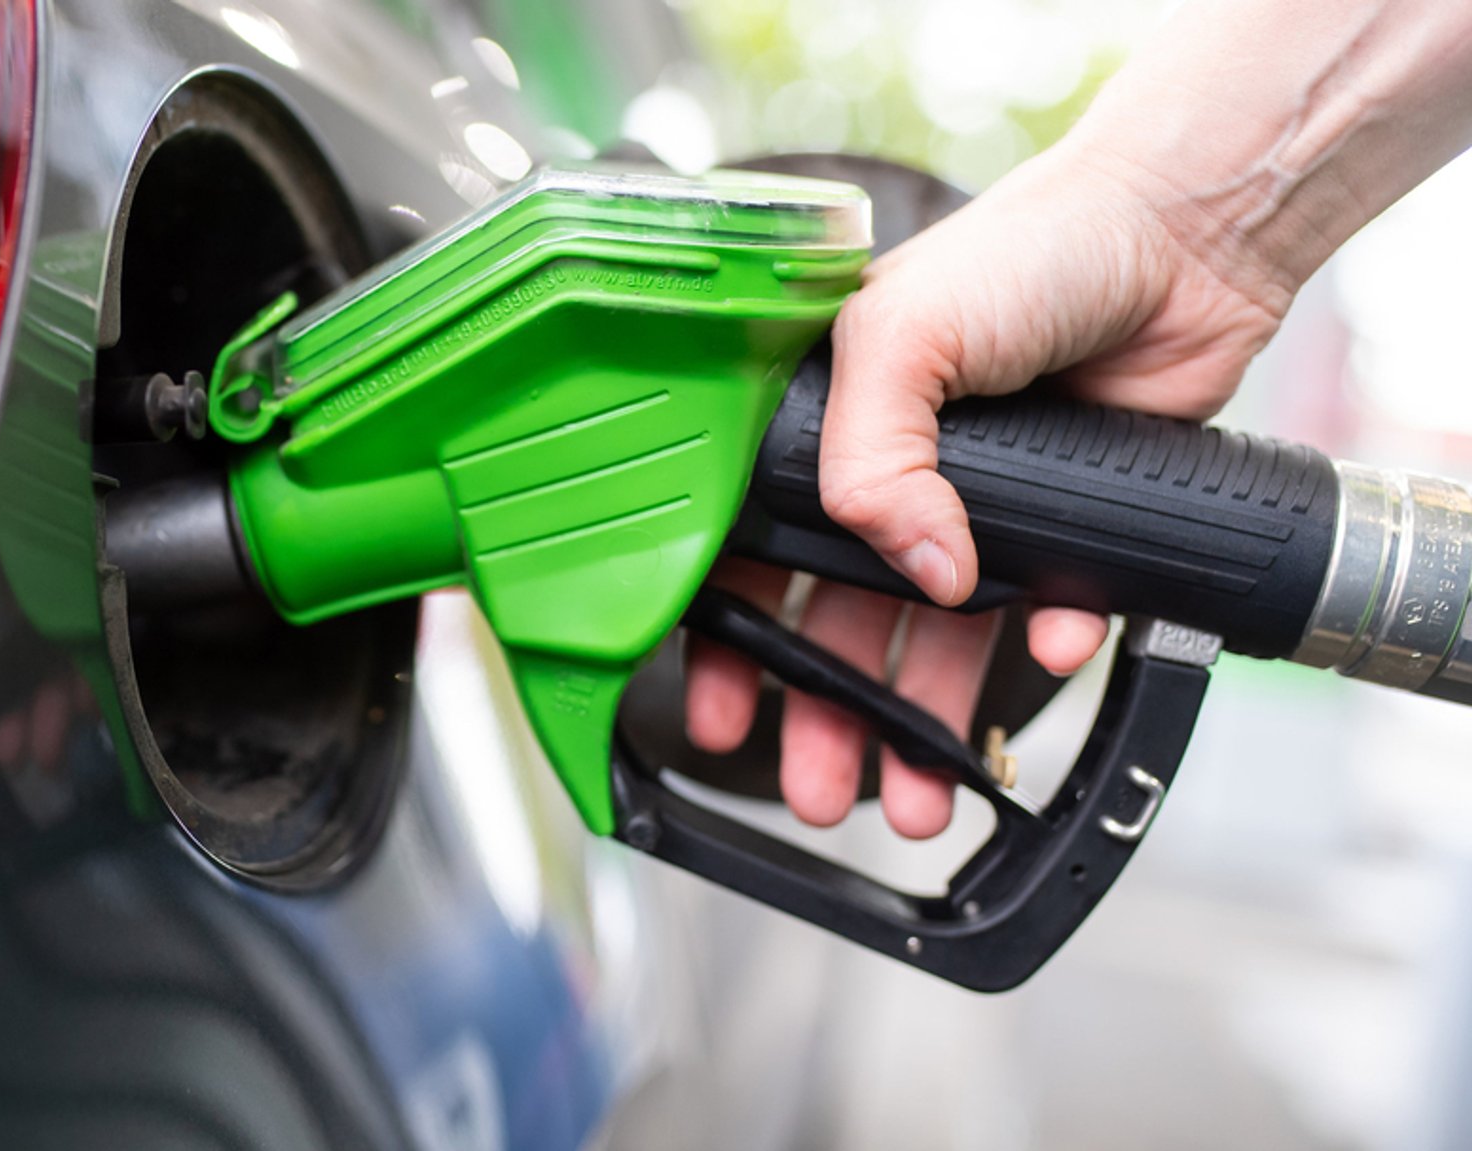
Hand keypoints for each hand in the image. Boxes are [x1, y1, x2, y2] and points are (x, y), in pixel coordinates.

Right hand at [686, 142, 1288, 837]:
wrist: (1182, 240)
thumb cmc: (1029, 248)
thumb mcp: (902, 332)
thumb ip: (870, 461)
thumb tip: (918, 575)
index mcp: (813, 423)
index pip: (747, 551)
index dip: (731, 639)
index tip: (722, 715)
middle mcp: (887, 473)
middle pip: (833, 622)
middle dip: (825, 715)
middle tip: (822, 790)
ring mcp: (972, 503)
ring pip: (930, 642)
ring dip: (921, 721)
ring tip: (919, 793)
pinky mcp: (1057, 525)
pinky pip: (1040, 616)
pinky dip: (1044, 647)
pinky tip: (1048, 655)